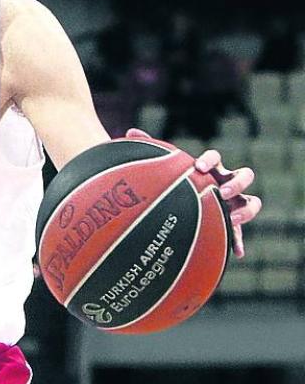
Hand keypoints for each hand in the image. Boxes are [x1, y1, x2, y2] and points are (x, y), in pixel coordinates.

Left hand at [126, 129, 259, 257]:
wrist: (181, 202)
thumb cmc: (173, 182)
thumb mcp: (163, 169)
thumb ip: (150, 149)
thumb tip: (131, 131)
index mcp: (209, 168)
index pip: (215, 158)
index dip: (209, 160)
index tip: (198, 166)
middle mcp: (225, 183)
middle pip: (244, 176)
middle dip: (237, 182)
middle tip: (223, 191)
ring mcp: (233, 203)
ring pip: (252, 202)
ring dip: (247, 209)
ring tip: (234, 218)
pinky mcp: (233, 224)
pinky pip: (240, 233)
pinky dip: (238, 241)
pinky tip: (235, 252)